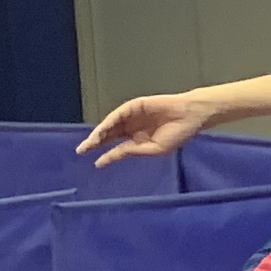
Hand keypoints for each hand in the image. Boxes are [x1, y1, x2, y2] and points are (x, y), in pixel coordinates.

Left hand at [79, 93, 214, 160]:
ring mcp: (132, 117)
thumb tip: (116, 154)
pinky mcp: (133, 106)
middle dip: (96, 143)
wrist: (189, 116)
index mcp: (140, 140)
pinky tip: (101, 131)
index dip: (108, 156)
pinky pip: (117, 116)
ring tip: (88, 144)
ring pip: (111, 126)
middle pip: (110, 136)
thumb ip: (135, 151)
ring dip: (99, 135)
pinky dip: (108, 123)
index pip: (119, 148)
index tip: (97, 164)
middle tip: (81, 151)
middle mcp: (133, 128)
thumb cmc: (178, 134)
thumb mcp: (156, 149)